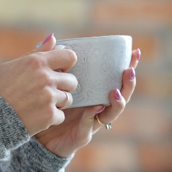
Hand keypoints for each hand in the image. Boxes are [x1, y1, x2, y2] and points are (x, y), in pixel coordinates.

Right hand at [0, 34, 81, 135]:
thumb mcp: (12, 66)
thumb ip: (36, 53)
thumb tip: (54, 39)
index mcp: (37, 62)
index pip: (70, 57)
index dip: (66, 65)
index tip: (60, 71)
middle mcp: (46, 78)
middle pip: (72, 81)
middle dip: (63, 87)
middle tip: (47, 92)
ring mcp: (49, 97)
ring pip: (68, 99)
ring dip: (58, 103)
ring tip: (40, 105)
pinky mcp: (50, 115)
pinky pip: (61, 116)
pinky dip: (51, 118)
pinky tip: (36, 116)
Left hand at [34, 38, 139, 158]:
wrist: (36, 136)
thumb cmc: (45, 106)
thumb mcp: (49, 81)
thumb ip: (52, 61)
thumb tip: (53, 36)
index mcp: (94, 92)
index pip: (116, 78)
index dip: (128, 67)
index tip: (135, 53)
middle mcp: (98, 107)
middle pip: (121, 95)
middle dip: (128, 83)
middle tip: (128, 71)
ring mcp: (92, 122)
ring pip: (112, 113)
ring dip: (117, 102)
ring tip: (114, 91)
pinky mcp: (81, 136)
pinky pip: (88, 127)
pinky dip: (91, 118)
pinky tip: (93, 109)